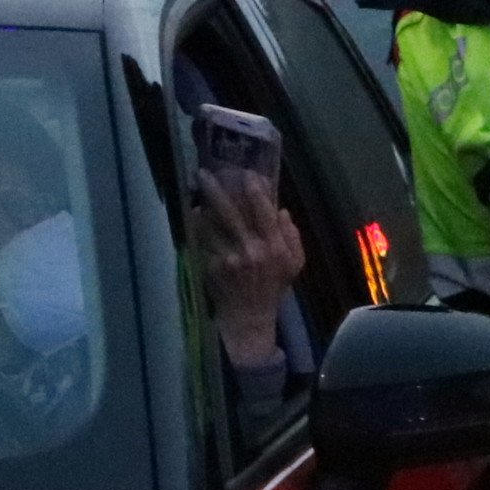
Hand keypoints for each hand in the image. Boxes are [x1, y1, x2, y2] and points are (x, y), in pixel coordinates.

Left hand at [190, 169, 303, 365]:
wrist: (248, 317)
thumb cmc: (272, 288)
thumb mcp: (294, 264)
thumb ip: (292, 236)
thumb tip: (281, 210)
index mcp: (274, 248)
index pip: (264, 213)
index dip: (255, 191)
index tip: (247, 173)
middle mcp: (251, 250)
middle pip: (231, 213)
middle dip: (216, 191)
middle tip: (203, 172)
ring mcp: (229, 259)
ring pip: (211, 225)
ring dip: (202, 206)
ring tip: (197, 192)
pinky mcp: (212, 267)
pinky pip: (202, 241)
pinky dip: (197, 227)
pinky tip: (195, 216)